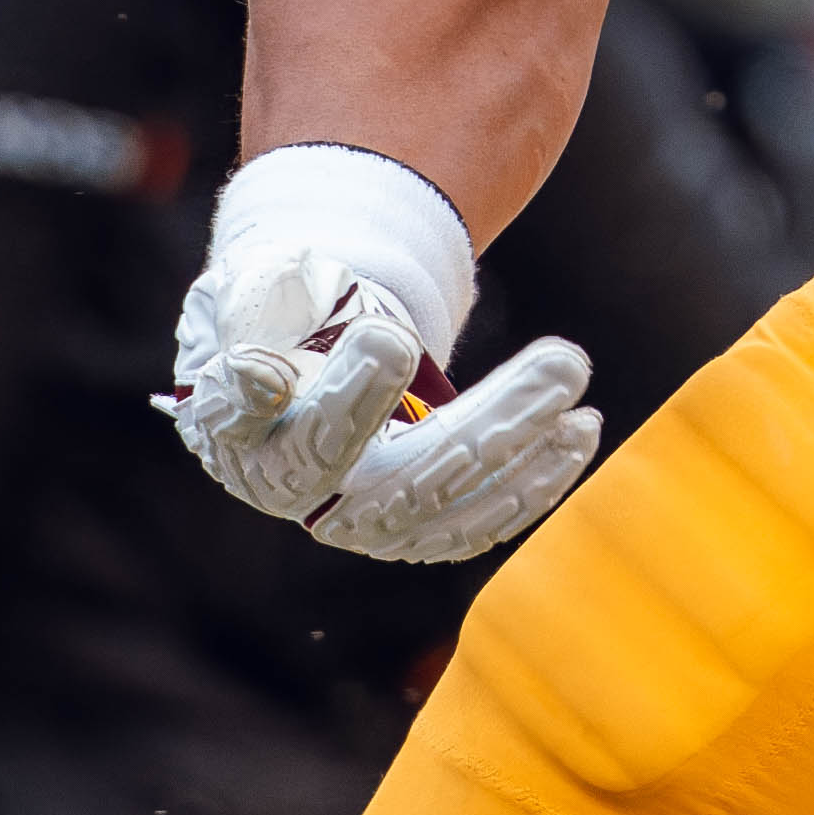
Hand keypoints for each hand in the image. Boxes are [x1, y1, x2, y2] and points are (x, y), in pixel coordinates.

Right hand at [161, 143, 603, 564]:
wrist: (308, 353)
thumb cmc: (278, 313)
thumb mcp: (258, 286)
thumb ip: (263, 298)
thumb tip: (283, 327)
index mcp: (233, 429)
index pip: (239, 420)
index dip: (262, 397)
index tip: (309, 356)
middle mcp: (290, 488)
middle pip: (374, 474)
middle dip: (463, 420)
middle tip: (550, 357)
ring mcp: (355, 519)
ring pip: (440, 501)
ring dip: (517, 442)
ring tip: (571, 373)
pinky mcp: (411, 529)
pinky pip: (475, 520)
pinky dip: (532, 481)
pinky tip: (580, 430)